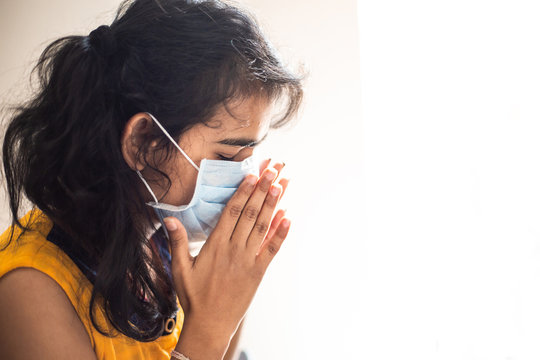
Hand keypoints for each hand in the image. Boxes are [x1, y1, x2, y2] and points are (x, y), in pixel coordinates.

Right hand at [166, 161, 290, 338]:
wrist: (210, 324)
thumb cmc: (193, 296)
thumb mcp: (179, 268)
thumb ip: (177, 241)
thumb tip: (169, 218)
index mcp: (215, 245)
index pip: (232, 212)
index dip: (243, 191)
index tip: (252, 174)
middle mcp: (234, 249)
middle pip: (251, 213)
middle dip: (262, 189)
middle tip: (273, 170)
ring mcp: (248, 260)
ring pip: (263, 226)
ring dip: (273, 204)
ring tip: (281, 185)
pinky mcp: (258, 272)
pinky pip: (272, 249)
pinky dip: (281, 233)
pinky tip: (288, 217)